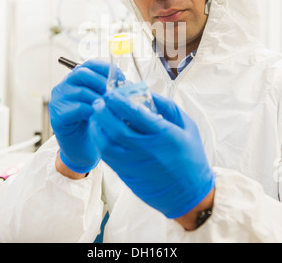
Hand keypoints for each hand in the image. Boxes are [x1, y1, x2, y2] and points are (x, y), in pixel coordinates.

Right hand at [49, 59, 123, 173]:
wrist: (81, 150)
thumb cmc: (94, 123)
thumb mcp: (102, 102)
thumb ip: (108, 91)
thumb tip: (128, 84)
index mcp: (76, 79)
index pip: (89, 64)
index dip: (105, 68)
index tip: (120, 77)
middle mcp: (64, 86)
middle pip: (82, 73)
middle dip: (103, 82)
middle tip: (116, 94)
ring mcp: (58, 100)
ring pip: (81, 91)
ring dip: (100, 99)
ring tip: (112, 107)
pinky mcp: (58, 115)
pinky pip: (78, 108)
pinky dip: (93, 111)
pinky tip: (101, 117)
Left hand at [90, 91, 214, 218]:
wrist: (190, 196)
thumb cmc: (191, 158)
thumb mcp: (188, 127)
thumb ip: (168, 107)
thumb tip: (147, 92)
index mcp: (165, 135)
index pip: (135, 114)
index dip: (119, 101)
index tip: (111, 92)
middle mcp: (147, 150)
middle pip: (116, 129)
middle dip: (103, 112)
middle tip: (99, 101)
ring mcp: (135, 164)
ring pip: (106, 144)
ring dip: (97, 127)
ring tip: (96, 115)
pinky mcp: (127, 175)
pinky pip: (107, 157)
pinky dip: (99, 141)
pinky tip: (99, 132)